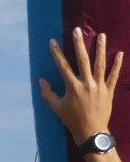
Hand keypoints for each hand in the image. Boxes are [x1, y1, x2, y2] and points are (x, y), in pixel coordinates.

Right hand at [40, 26, 122, 144]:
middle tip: (78, 30)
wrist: (91, 131)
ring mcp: (99, 86)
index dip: (57, 53)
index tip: (53, 42)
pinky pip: (114, 75)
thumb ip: (48, 94)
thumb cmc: (71, 119)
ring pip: (100, 64)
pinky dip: (117, 64)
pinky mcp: (109, 90)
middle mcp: (86, 83)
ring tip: (101, 35)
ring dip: (100, 49)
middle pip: (82, 60)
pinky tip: (119, 53)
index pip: (63, 66)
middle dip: (79, 44)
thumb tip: (41, 81)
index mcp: (72, 87)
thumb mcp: (56, 108)